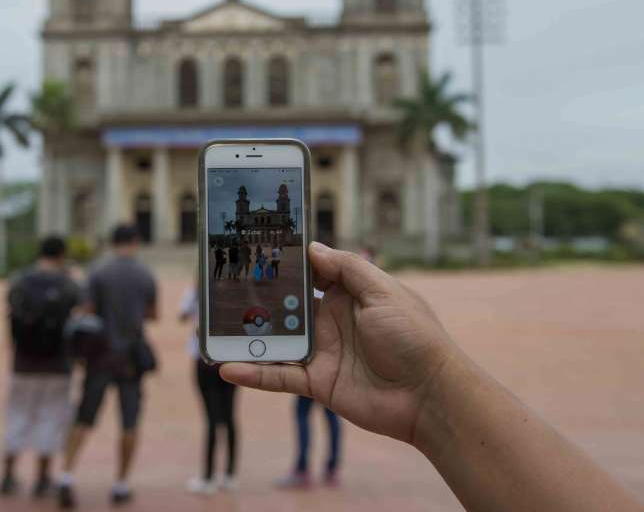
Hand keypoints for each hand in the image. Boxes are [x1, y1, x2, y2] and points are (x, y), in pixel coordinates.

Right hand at [220, 242, 454, 442]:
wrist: (431, 396)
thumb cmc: (415, 337)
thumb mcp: (384, 291)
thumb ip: (347, 268)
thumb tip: (312, 247)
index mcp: (348, 294)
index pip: (309, 272)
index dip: (286, 261)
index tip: (255, 247)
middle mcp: (330, 321)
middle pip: (285, 305)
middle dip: (256, 296)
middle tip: (221, 284)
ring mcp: (322, 352)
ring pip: (275, 340)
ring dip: (247, 335)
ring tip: (212, 326)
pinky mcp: (317, 383)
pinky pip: (278, 375)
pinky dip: (253, 373)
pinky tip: (228, 367)